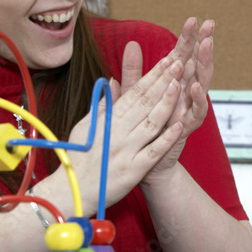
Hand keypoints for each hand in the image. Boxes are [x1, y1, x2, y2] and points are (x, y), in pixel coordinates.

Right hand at [60, 55, 185, 214]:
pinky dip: (165, 139)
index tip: (167, 60)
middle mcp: (117, 131)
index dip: (152, 76)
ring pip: (150, 123)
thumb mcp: (86, 127)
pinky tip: (179, 127)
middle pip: (145, 103)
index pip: (135, 93)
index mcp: (108, 120)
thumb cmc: (79, 158)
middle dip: (163, 81)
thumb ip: (102, 105)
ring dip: (166, 104)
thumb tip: (111, 81)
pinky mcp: (133, 170)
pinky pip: (152, 152)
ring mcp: (126, 150)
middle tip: (179, 62)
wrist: (71, 192)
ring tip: (179, 85)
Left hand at [116, 18, 215, 182]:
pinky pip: (196, 111)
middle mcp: (185, 96)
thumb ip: (133, 72)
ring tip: (205, 47)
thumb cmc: (141, 129)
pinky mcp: (187, 127)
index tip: (193, 19)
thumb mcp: (134, 97)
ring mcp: (188, 110)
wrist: (145, 163)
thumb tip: (130, 45)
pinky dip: (196, 99)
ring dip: (204, 66)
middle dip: (204, 45)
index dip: (188, 38)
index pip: (183, 56)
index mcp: (174, 85)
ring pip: (202, 84)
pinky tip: (194, 85)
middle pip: (198, 65)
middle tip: (209, 26)